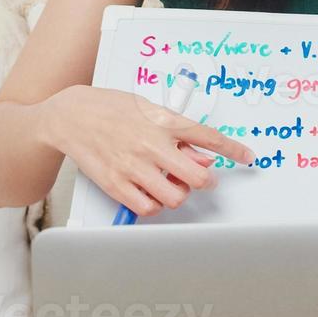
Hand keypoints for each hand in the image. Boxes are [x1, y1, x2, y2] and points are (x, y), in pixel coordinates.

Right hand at [42, 85, 255, 217]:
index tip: (246, 157)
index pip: (209, 138)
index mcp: (163, 122)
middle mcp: (151, 145)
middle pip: (197, 178)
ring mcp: (133, 167)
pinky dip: (155, 204)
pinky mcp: (116, 184)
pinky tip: (151, 192)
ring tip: (170, 183)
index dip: (234, 150)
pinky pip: (147, 207)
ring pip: (174, 197)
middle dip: (206, 181)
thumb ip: (177, 134)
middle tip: (201, 178)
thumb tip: (201, 157)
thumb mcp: (149, 109)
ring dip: (179, 193)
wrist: (71, 115)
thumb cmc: (110, 108)